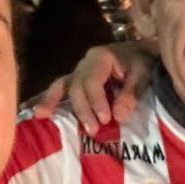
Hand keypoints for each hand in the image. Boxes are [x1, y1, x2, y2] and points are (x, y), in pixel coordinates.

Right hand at [26, 42, 158, 133]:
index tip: (106, 119)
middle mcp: (85, 62)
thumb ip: (132, 93)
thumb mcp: (144, 73)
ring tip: (42, 116)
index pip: (92, 81)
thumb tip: (118, 116)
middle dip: (83, 109)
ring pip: (63, 85)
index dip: (96, 101)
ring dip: (53, 101)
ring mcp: (79, 71)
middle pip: (77, 87)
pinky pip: (61, 88)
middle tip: (93, 130)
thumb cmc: (145, 62)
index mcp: (100, 57)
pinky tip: (38, 113)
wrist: (145, 53)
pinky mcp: (78, 79)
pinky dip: (50, 99)